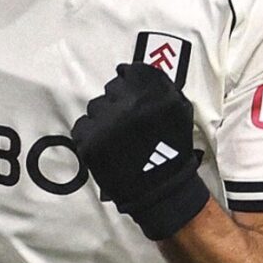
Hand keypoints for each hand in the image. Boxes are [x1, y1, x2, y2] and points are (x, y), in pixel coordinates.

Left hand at [71, 63, 209, 239]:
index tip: (131, 93)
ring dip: (104, 118)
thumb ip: (160, 86)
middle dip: (118, 102)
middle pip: (111, 89)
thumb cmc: (173, 151)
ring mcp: (107, 123)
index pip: (130, 72)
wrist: (162, 191)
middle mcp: (128, 104)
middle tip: (126, 121)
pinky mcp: (90, 142)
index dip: (130, 83)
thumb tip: (131, 71)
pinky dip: (91, 135)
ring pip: (95, 107)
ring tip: (117, 137)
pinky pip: (82, 126)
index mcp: (152, 93)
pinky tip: (106, 146)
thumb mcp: (179, 110)